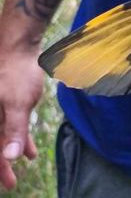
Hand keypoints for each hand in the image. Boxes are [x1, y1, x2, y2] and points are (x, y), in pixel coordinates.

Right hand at [0, 47, 42, 190]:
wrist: (15, 46)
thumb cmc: (15, 73)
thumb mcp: (17, 104)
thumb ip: (15, 131)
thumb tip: (11, 156)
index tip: (10, 183)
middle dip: (2, 164)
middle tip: (12, 182)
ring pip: (0, 136)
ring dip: (12, 150)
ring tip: (25, 162)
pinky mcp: (1, 103)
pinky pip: (6, 124)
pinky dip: (17, 136)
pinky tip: (29, 148)